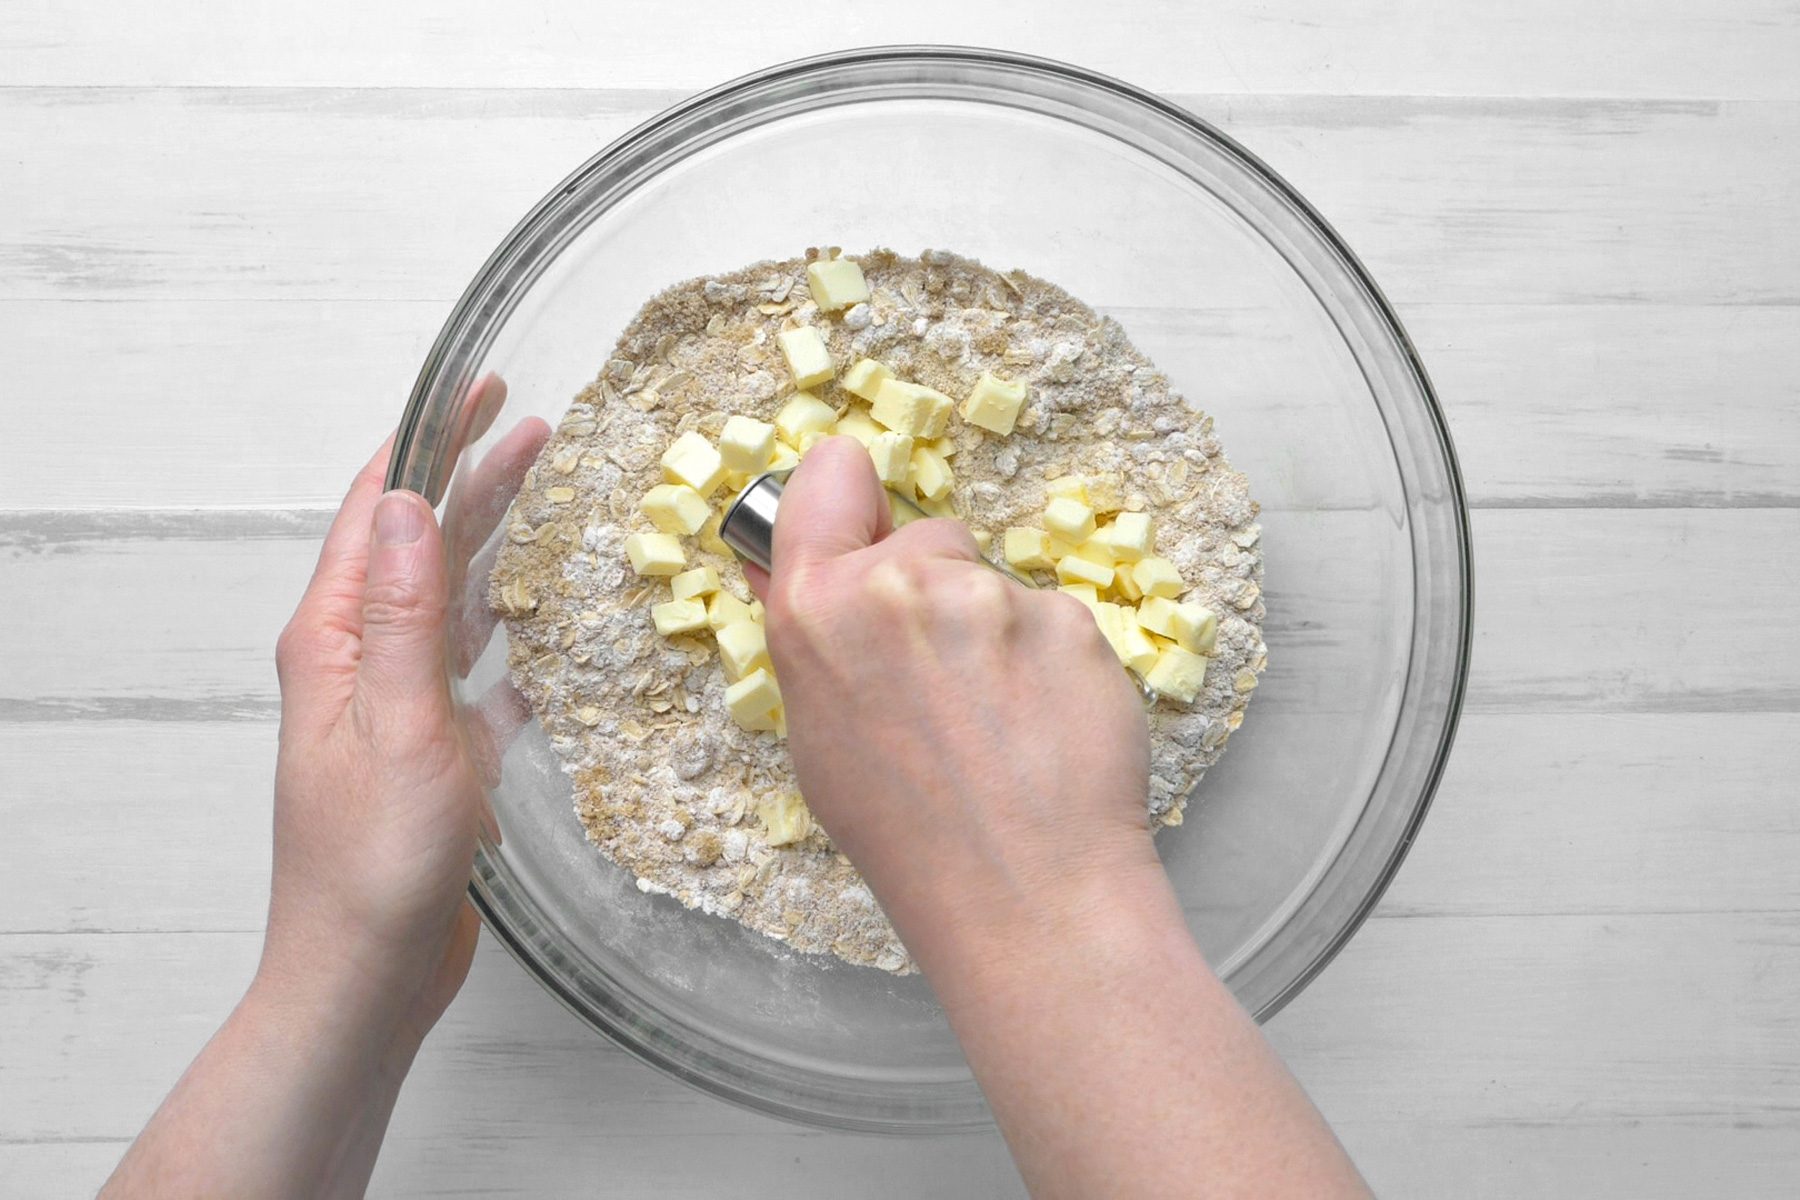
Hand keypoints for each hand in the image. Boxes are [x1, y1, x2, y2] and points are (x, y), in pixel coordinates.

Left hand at [263, 378, 547, 1037]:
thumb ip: (402, 615)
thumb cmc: (373, 865)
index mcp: (333, 639)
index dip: (428, 440)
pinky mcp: (428, 742)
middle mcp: (357, 657)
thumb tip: (408, 503)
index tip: (478, 387)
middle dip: (471, 474)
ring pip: (446, 593)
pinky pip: (469, 661)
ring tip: (541, 487)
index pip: (378, 508)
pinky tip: (539, 615)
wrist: (365, 970)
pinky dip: (504, 624)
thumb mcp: (398, 728)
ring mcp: (392, 700)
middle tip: (534, 424)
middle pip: (417, 540)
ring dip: (490, 536)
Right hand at [752, 439, 1368, 1198]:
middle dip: (932, 591)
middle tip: (942, 689)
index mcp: (817, 612)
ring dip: (994, 634)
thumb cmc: (908, 834)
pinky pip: (1052, 619)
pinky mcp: (1069, 618)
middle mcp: (899, 586)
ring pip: (991, 586)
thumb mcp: (819, 737)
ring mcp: (992, 598)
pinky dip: (1050, 662)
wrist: (1025, 893)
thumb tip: (786, 566)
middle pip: (923, 540)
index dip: (848, 500)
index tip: (864, 534)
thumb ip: (812, 636)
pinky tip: (1042, 728)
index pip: (829, 475)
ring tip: (996, 726)